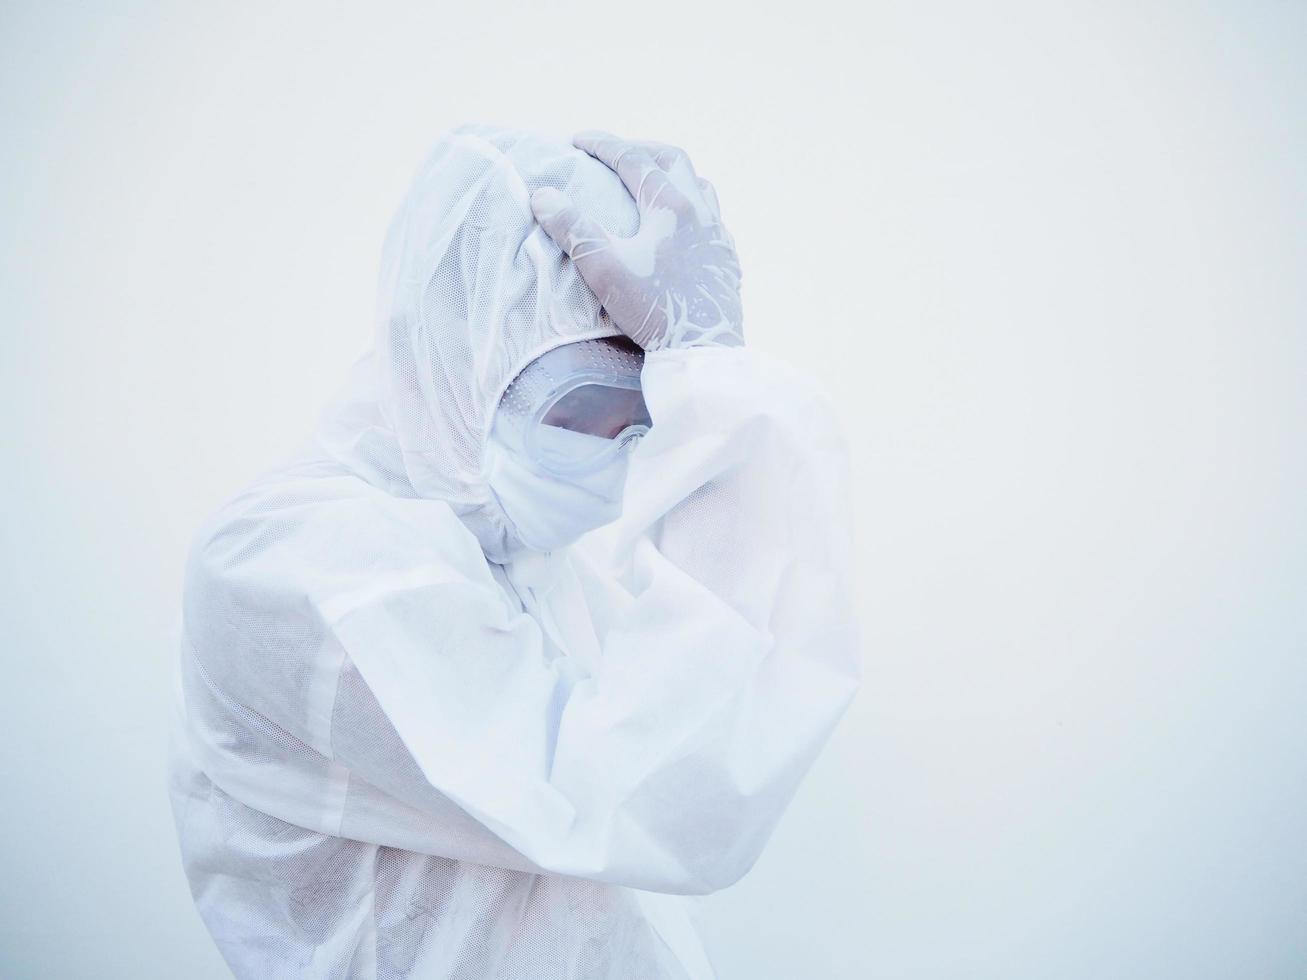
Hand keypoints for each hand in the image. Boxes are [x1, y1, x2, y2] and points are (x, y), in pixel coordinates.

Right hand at [531, 132, 743, 350]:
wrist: (702, 350)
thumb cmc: (654, 309)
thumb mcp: (604, 269)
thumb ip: (573, 229)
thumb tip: (544, 196)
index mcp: (670, 206)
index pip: (632, 159)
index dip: (602, 145)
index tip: (578, 140)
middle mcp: (700, 212)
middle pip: (672, 160)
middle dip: (641, 150)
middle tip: (616, 154)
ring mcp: (718, 235)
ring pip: (699, 185)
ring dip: (671, 175)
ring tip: (650, 183)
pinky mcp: (727, 259)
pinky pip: (711, 217)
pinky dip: (690, 207)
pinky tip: (679, 227)